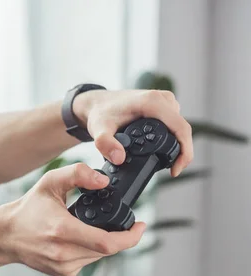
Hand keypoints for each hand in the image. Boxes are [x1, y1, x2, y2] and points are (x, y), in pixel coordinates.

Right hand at [1, 163, 145, 275]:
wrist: (7, 235)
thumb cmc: (29, 208)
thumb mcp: (50, 182)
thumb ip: (78, 174)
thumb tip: (103, 182)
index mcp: (62, 230)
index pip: (107, 242)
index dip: (130, 237)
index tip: (141, 225)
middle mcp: (63, 252)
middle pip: (107, 248)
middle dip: (119, 235)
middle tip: (123, 222)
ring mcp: (64, 267)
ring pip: (100, 256)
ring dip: (104, 242)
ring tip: (90, 226)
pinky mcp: (64, 274)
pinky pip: (89, 261)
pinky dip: (91, 249)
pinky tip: (78, 239)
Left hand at [73, 89, 192, 176]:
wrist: (96, 103)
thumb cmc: (99, 113)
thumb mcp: (98, 129)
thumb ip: (105, 144)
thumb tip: (119, 158)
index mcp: (152, 102)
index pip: (181, 127)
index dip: (184, 151)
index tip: (175, 170)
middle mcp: (162, 99)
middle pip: (182, 129)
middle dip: (180, 152)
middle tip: (169, 170)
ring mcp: (164, 101)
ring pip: (179, 127)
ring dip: (176, 146)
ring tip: (164, 162)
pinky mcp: (163, 106)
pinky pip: (174, 124)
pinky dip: (171, 139)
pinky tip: (162, 151)